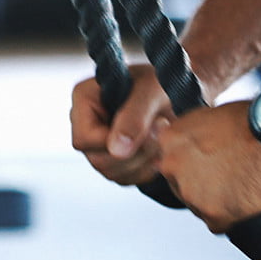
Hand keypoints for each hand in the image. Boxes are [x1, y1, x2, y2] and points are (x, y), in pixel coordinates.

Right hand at [70, 64, 173, 185]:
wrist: (177, 90)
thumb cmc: (161, 80)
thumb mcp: (151, 90)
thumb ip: (134, 116)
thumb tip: (116, 150)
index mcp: (85, 99)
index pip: (84, 138)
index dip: (112, 143)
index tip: (146, 129)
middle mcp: (86, 123)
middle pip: (98, 160)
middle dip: (136, 151)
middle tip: (161, 127)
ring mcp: (99, 144)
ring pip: (113, 173)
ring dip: (144, 160)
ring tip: (162, 134)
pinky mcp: (116, 159)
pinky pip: (126, 179)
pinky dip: (147, 169)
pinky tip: (160, 148)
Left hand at [155, 100, 260, 233]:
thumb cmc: (254, 120)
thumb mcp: (210, 115)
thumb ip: (190, 133)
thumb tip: (185, 144)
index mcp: (170, 139)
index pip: (170, 160)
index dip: (192, 162)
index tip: (208, 162)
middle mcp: (173, 165)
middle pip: (181, 184)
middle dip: (201, 182)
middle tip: (227, 172)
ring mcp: (191, 192)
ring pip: (198, 205)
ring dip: (216, 199)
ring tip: (241, 183)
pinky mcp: (213, 214)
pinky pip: (218, 222)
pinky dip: (231, 215)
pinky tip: (245, 198)